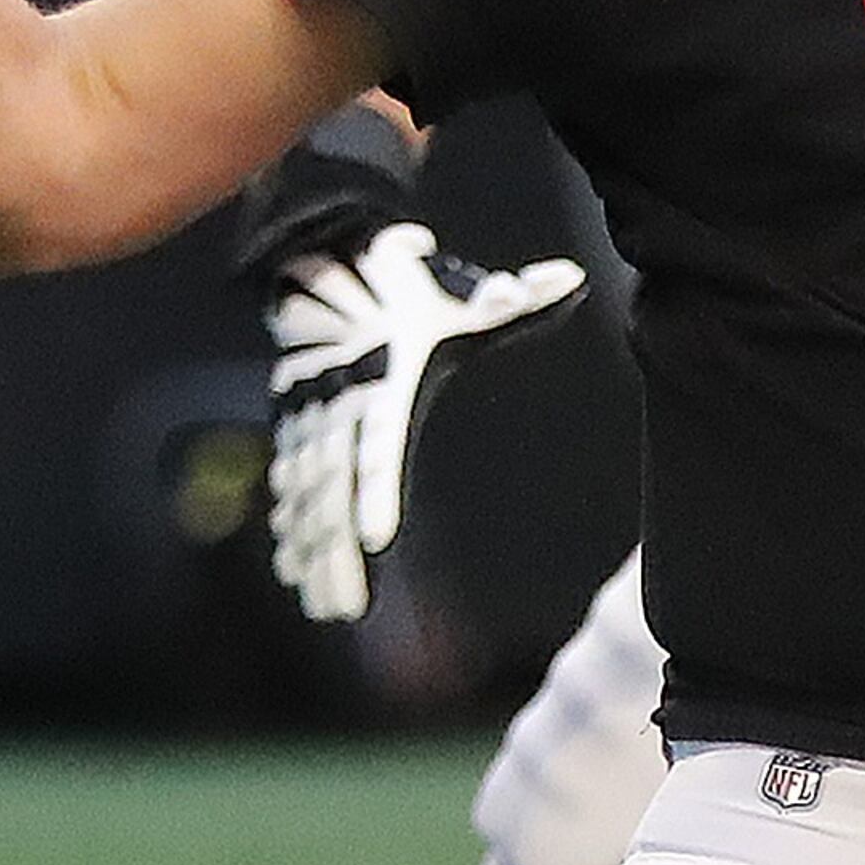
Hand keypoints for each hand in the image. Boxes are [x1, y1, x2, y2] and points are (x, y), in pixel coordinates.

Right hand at [265, 223, 589, 621]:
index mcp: (384, 384)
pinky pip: (293, 482)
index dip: (376, 493)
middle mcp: (342, 406)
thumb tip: (571, 280)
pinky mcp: (299, 422)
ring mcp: (314, 417)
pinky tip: (296, 569)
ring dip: (313, 550)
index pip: (378, 448)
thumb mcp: (464, 294)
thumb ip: (513, 296)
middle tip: (345, 609)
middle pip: (335, 490)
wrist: (337, 255)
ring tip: (325, 605)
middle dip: (336, 551)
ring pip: (310, 495)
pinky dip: (293, 526)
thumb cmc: (416, 287)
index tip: (376, 538)